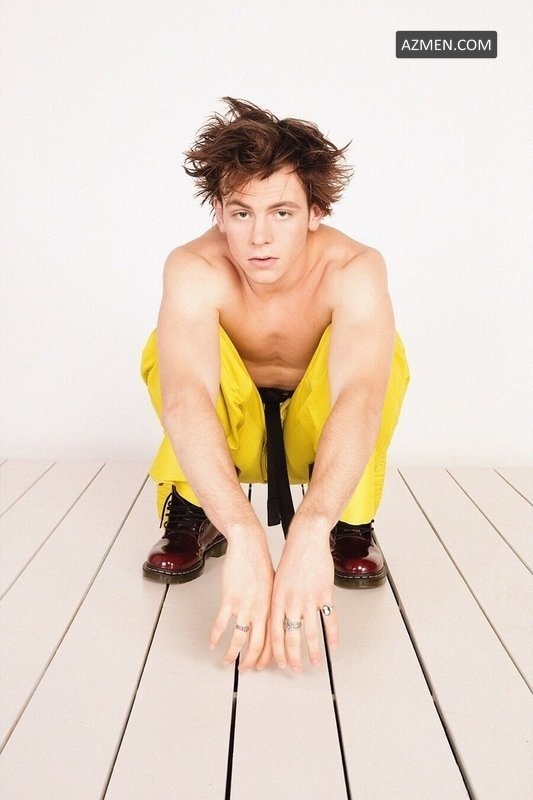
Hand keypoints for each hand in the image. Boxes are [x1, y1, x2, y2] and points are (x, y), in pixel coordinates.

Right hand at [209, 531, 274, 671]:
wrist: (250, 547)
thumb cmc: (261, 564)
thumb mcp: (274, 588)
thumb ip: (271, 608)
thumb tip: (270, 623)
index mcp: (272, 609)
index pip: (272, 641)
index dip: (266, 657)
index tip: (260, 666)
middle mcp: (261, 610)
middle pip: (257, 645)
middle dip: (250, 662)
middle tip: (244, 670)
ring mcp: (245, 606)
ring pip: (239, 639)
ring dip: (232, 654)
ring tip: (226, 661)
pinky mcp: (230, 599)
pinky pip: (221, 624)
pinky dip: (215, 637)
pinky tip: (212, 643)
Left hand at [270, 519, 337, 672]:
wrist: (306, 540)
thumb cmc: (291, 559)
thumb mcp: (276, 582)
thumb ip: (278, 603)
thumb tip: (278, 623)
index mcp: (276, 600)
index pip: (274, 633)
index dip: (276, 651)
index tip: (279, 663)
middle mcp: (291, 602)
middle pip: (291, 638)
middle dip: (293, 658)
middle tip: (295, 670)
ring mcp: (308, 600)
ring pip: (310, 634)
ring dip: (313, 652)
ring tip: (315, 663)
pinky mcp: (324, 595)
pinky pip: (329, 620)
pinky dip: (332, 636)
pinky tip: (333, 646)